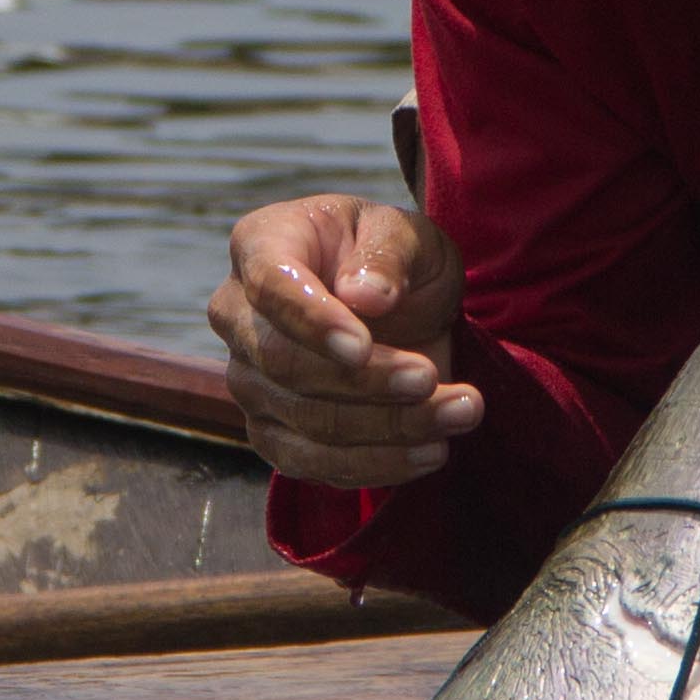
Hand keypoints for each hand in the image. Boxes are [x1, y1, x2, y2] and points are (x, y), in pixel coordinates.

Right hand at [206, 193, 477, 487]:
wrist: (398, 305)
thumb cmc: (392, 257)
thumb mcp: (407, 235)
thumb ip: (387, 255)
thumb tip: (365, 296)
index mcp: (262, 245)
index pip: (271, 286)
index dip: (312, 322)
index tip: (362, 347)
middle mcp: (238, 314)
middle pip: (284, 364)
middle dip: (365, 381)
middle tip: (430, 378)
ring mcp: (249, 379)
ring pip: (304, 422)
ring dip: (389, 428)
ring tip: (461, 412)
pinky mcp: (272, 431)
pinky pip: (312, 463)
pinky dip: (378, 464)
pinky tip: (433, 449)